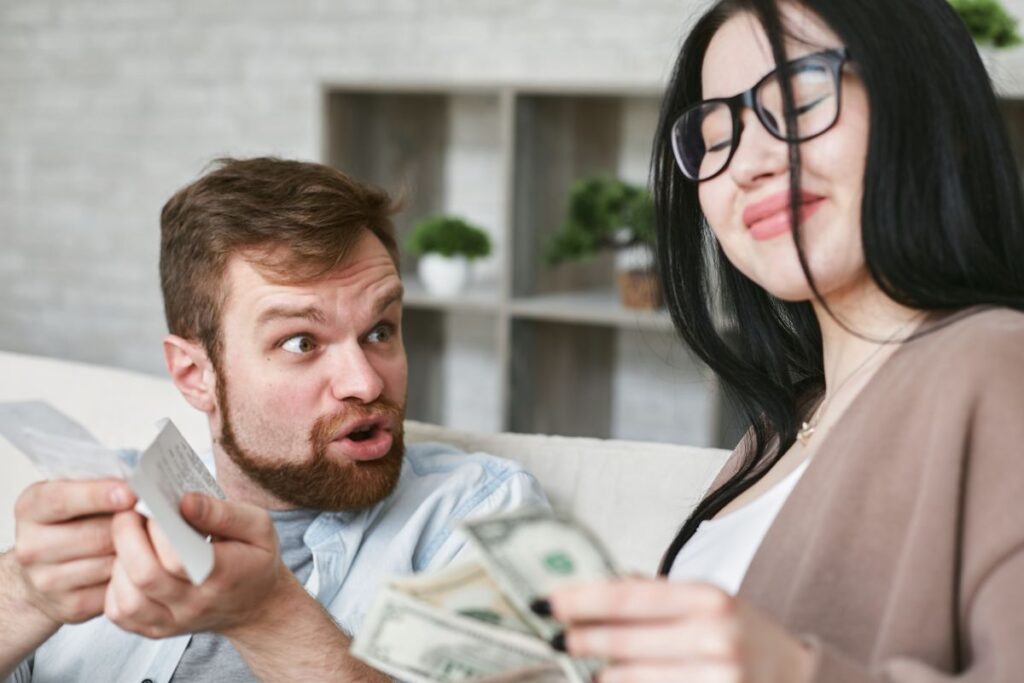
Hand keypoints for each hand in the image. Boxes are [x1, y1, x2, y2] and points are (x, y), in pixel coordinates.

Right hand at [10, 479, 136, 625]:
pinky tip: (136, 564)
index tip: (131, 492)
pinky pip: (116, 589)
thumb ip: (101, 485)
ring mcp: (47, 581)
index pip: (62, 500)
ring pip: (110, 563)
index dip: (99, 495)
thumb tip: (142, 482)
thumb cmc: (71, 523)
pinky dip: (132, 576)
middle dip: (130, 526)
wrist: (44, 571)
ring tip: (146, 539)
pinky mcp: (70, 607)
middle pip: (96, 535)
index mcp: (31, 508)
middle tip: (155, 516)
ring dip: (136, 551)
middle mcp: (31, 546)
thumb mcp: (75, 493)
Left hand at [104, 493, 287, 639]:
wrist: (257, 606)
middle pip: (145, 576)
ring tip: (129, 539)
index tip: (154, 504)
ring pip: (127, 600)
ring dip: (119, 563)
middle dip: (127, 538)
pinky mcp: (155, 629)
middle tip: (128, 513)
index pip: (177, 557)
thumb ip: (223, 512)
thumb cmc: (255, 559)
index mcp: (223, 575)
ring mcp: (174, 622)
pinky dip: (115, 586)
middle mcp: (196, 604)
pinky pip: (120, 614)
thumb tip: (184, 500)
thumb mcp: (258, 526)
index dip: (158, 528)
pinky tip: (128, 565)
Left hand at [547, 578, 812, 682]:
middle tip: (554, 638)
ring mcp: (719, 679)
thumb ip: (653, 597)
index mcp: (708, 599)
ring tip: (590, 669)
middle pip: (624, 642)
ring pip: (632, 680)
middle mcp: (714, 638)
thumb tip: (589, 592)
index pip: (629, 597)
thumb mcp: (707, 603)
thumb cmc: (743, 636)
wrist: (801, 677)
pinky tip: (614, 681)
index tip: (547, 601)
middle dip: (582, 640)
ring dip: (603, 676)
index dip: (582, 600)